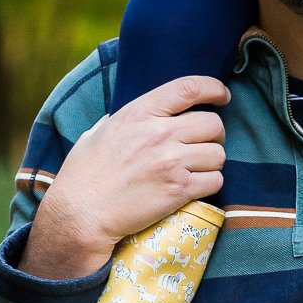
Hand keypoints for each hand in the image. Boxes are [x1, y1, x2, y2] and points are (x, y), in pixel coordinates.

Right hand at [22, 76, 229, 278]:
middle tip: (206, 143)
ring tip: (198, 168)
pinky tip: (196, 186)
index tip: (222, 95)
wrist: (81, 214)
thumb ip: (126, 119)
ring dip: (213, 161)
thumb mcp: (99, 131)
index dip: (214, 89)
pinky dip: (210, 183)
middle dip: (215, 134)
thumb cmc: (84, 174)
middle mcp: (159, 133)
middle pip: (213, 123)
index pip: (190, 88)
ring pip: (218, 154)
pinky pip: (215, 180)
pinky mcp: (178, 190)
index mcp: (139, 112)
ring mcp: (171, 162)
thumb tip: (143, 112)